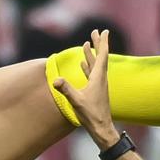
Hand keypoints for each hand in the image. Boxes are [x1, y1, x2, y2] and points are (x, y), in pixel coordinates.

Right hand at [52, 29, 118, 147]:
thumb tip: (55, 80)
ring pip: (95, 65)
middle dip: (97, 44)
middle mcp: (100, 79)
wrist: (101, 128)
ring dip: (91, 54)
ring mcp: (98, 85)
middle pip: (99, 57)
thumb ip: (66, 89)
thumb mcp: (76, 101)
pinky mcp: (95, 90)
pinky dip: (88, 66)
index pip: (102, 56)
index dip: (102, 42)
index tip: (103, 31)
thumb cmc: (91, 115)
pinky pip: (92, 74)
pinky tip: (83, 64)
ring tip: (87, 44)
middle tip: (95, 31)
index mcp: (98, 78)